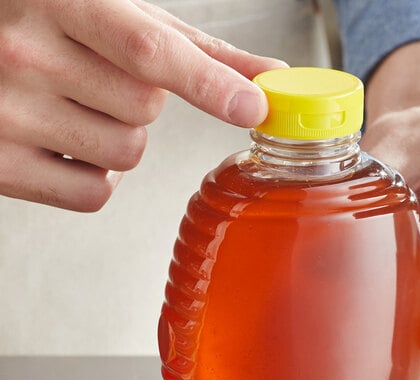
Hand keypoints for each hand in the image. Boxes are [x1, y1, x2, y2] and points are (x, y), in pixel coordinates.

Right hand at [0, 0, 284, 210]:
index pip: (146, 50)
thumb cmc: (47, 23)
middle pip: (145, 111)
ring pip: (126, 155)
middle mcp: (25, 54)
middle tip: (99, 76)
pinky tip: (70, 144)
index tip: (251, 107)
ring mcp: (8, 114)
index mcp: (59, 0)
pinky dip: (98, 177)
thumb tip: (267, 77)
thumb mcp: (116, 16)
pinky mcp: (2, 166)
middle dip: (141, 101)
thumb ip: (194, 50)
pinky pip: (94, 194)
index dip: (207, 82)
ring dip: (120, 138)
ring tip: (77, 106)